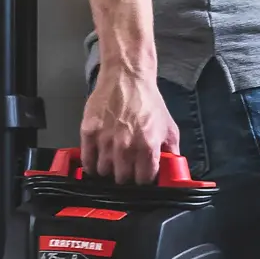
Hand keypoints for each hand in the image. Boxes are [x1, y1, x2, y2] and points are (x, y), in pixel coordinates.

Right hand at [80, 63, 180, 183]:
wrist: (126, 78)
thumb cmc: (147, 100)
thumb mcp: (168, 126)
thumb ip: (171, 150)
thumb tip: (172, 169)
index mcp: (148, 146)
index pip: (144, 180)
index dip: (143, 181)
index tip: (141, 177)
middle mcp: (126, 146)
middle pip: (122, 179)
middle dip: (126, 177)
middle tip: (126, 169)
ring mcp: (106, 140)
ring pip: (104, 172)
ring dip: (108, 170)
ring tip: (112, 162)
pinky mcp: (89, 133)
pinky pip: (87, 161)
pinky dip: (91, 164)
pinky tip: (96, 160)